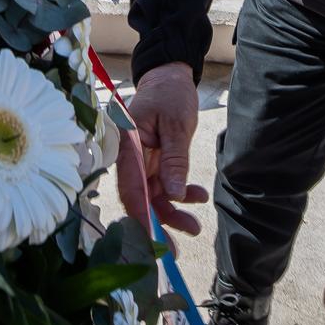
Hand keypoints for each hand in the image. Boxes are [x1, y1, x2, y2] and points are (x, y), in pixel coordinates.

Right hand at [115, 62, 208, 234]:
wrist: (170, 76)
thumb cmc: (170, 94)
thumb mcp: (176, 126)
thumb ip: (174, 161)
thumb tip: (173, 195)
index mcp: (127, 146)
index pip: (131, 188)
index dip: (141, 216)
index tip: (153, 241)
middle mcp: (129, 157)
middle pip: (140, 197)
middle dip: (158, 223)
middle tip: (175, 248)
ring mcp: (140, 161)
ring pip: (152, 195)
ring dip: (172, 211)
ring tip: (195, 226)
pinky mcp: (151, 162)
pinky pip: (162, 185)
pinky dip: (178, 193)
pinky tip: (196, 196)